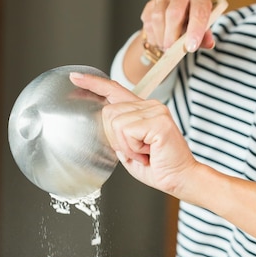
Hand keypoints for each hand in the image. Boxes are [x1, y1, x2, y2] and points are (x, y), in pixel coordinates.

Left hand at [70, 72, 197, 196]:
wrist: (180, 179)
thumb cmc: (158, 168)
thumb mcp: (129, 150)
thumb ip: (117, 134)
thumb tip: (105, 125)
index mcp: (143, 110)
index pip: (115, 90)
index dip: (94, 84)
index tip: (75, 77)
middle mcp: (150, 105)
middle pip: (109, 112)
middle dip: (115, 139)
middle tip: (137, 151)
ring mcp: (155, 110)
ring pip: (116, 123)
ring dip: (126, 146)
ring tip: (144, 153)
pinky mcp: (158, 120)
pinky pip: (127, 131)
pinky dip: (133, 148)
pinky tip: (148, 152)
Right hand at [141, 0, 214, 52]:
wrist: (176, 20)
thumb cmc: (192, 25)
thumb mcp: (202, 31)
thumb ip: (205, 38)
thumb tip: (209, 43)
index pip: (199, 11)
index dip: (195, 30)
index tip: (191, 47)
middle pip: (173, 14)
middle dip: (172, 36)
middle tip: (171, 50)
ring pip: (158, 19)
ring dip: (161, 38)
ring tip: (166, 47)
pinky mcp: (151, 3)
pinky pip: (148, 22)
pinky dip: (153, 36)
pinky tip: (159, 40)